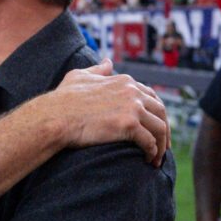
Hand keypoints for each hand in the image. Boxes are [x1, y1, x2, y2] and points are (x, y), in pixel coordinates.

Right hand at [47, 59, 169, 163]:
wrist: (55, 116)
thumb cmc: (63, 98)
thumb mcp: (80, 76)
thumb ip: (98, 70)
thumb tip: (108, 62)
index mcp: (124, 81)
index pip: (152, 96)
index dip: (156, 112)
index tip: (155, 126)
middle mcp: (132, 92)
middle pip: (161, 112)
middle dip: (165, 129)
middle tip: (163, 146)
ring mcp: (132, 108)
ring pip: (159, 128)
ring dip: (161, 145)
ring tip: (156, 159)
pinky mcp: (129, 126)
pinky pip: (149, 141)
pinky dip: (152, 152)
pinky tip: (147, 159)